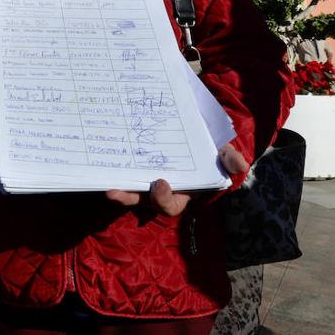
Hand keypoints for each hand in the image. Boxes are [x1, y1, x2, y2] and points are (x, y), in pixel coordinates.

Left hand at [104, 145, 251, 216]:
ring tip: (102, 186)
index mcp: (182, 191)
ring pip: (127, 190)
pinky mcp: (132, 166)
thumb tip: (237, 163)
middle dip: (128, 198)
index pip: (170, 204)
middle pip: (141, 201)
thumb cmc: (209, 147)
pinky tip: (97, 162)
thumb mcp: (222, 152)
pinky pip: (119, 172)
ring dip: (115, 190)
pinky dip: (109, 170)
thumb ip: (230, 158)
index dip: (164, 199)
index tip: (160, 183)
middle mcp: (159, 189)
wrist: (194, 130)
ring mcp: (144, 179)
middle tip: (115, 191)